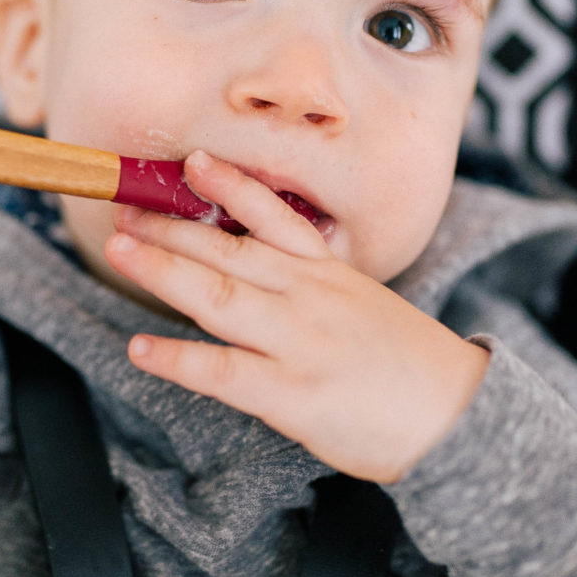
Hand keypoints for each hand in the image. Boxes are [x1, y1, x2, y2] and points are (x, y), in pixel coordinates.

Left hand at [104, 150, 489, 483]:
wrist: (458, 416)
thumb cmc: (411, 369)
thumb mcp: (368, 306)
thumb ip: (319, 290)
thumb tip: (269, 279)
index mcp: (329, 274)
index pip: (274, 217)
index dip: (230, 186)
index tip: (194, 160)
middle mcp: (308, 297)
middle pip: (228, 250)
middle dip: (170, 226)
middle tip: (123, 206)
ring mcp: (297, 342)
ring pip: (217, 296)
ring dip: (162, 269)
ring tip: (118, 248)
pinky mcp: (290, 393)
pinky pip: (220, 371)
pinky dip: (176, 358)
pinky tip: (138, 347)